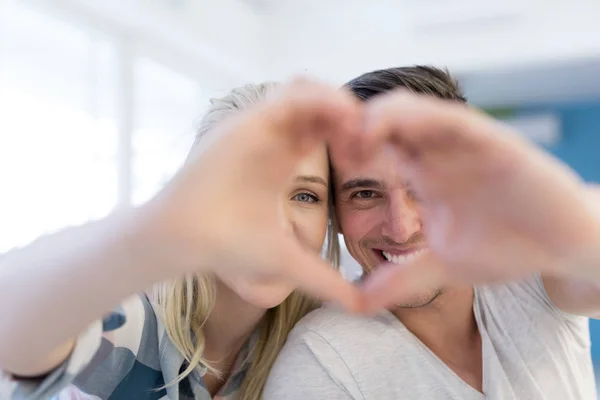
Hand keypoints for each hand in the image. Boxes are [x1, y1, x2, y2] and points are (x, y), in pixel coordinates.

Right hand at [141, 79, 363, 309]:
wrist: (185, 239)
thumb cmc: (229, 246)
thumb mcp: (289, 260)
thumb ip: (324, 279)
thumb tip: (361, 308)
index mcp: (283, 158)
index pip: (324, 128)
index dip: (352, 137)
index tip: (368, 160)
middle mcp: (273, 137)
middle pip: (321, 105)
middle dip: (351, 118)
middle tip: (369, 144)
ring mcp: (260, 125)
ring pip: (309, 91)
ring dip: (340, 104)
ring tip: (358, 133)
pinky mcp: (249, 120)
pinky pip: (292, 94)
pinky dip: (323, 100)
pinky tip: (344, 123)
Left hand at [358, 91, 599, 309]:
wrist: (562, 248)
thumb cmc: (506, 247)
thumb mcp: (441, 266)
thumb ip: (401, 279)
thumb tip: (358, 304)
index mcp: (422, 173)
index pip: (375, 146)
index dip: (346, 150)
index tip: (326, 167)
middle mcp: (438, 152)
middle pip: (384, 120)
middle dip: (352, 127)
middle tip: (335, 148)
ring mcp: (464, 144)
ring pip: (413, 110)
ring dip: (380, 117)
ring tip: (358, 139)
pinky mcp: (494, 142)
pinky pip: (453, 120)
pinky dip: (423, 119)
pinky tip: (402, 130)